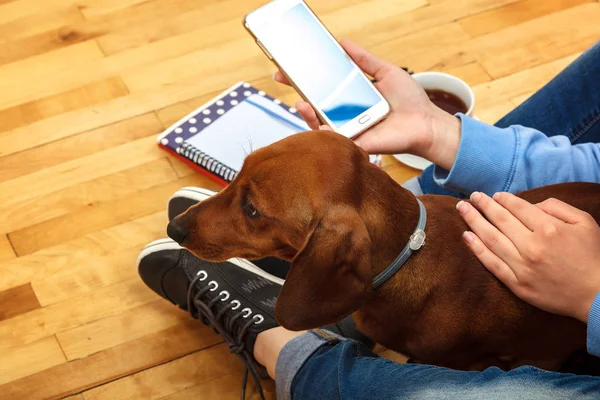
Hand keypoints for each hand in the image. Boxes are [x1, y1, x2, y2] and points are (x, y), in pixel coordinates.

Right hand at [273, 39, 461, 169]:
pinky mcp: (355, 143)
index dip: (304, 80)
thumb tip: (343, 43)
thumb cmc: (410, 101)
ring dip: (307, 113)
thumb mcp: (386, 72)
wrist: (426, 124)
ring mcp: (349, 130)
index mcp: (352, 99)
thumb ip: (364, 60)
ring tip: (302, 103)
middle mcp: (347, 115)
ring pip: (319, 124)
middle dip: (298, 93)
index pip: (323, 89)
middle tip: (283, 79)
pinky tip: (319, 123)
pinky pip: (335, 139)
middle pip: (316, 106)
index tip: (288, 70)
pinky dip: (324, 132)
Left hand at [457, 191, 599, 322]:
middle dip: (482, 205)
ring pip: (491, 239)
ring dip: (473, 221)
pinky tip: (466, 236)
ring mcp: (522, 267)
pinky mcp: (517, 284)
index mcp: (549, 229)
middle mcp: (532, 246)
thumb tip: (530, 204)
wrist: (597, 295)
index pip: (517, 208)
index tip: (494, 195)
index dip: (503, 199)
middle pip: (500, 220)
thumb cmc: (592, 255)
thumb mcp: (584, 222)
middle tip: (471, 196)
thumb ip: (557, 207)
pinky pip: (492, 264)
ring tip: (462, 209)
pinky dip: (477, 249)